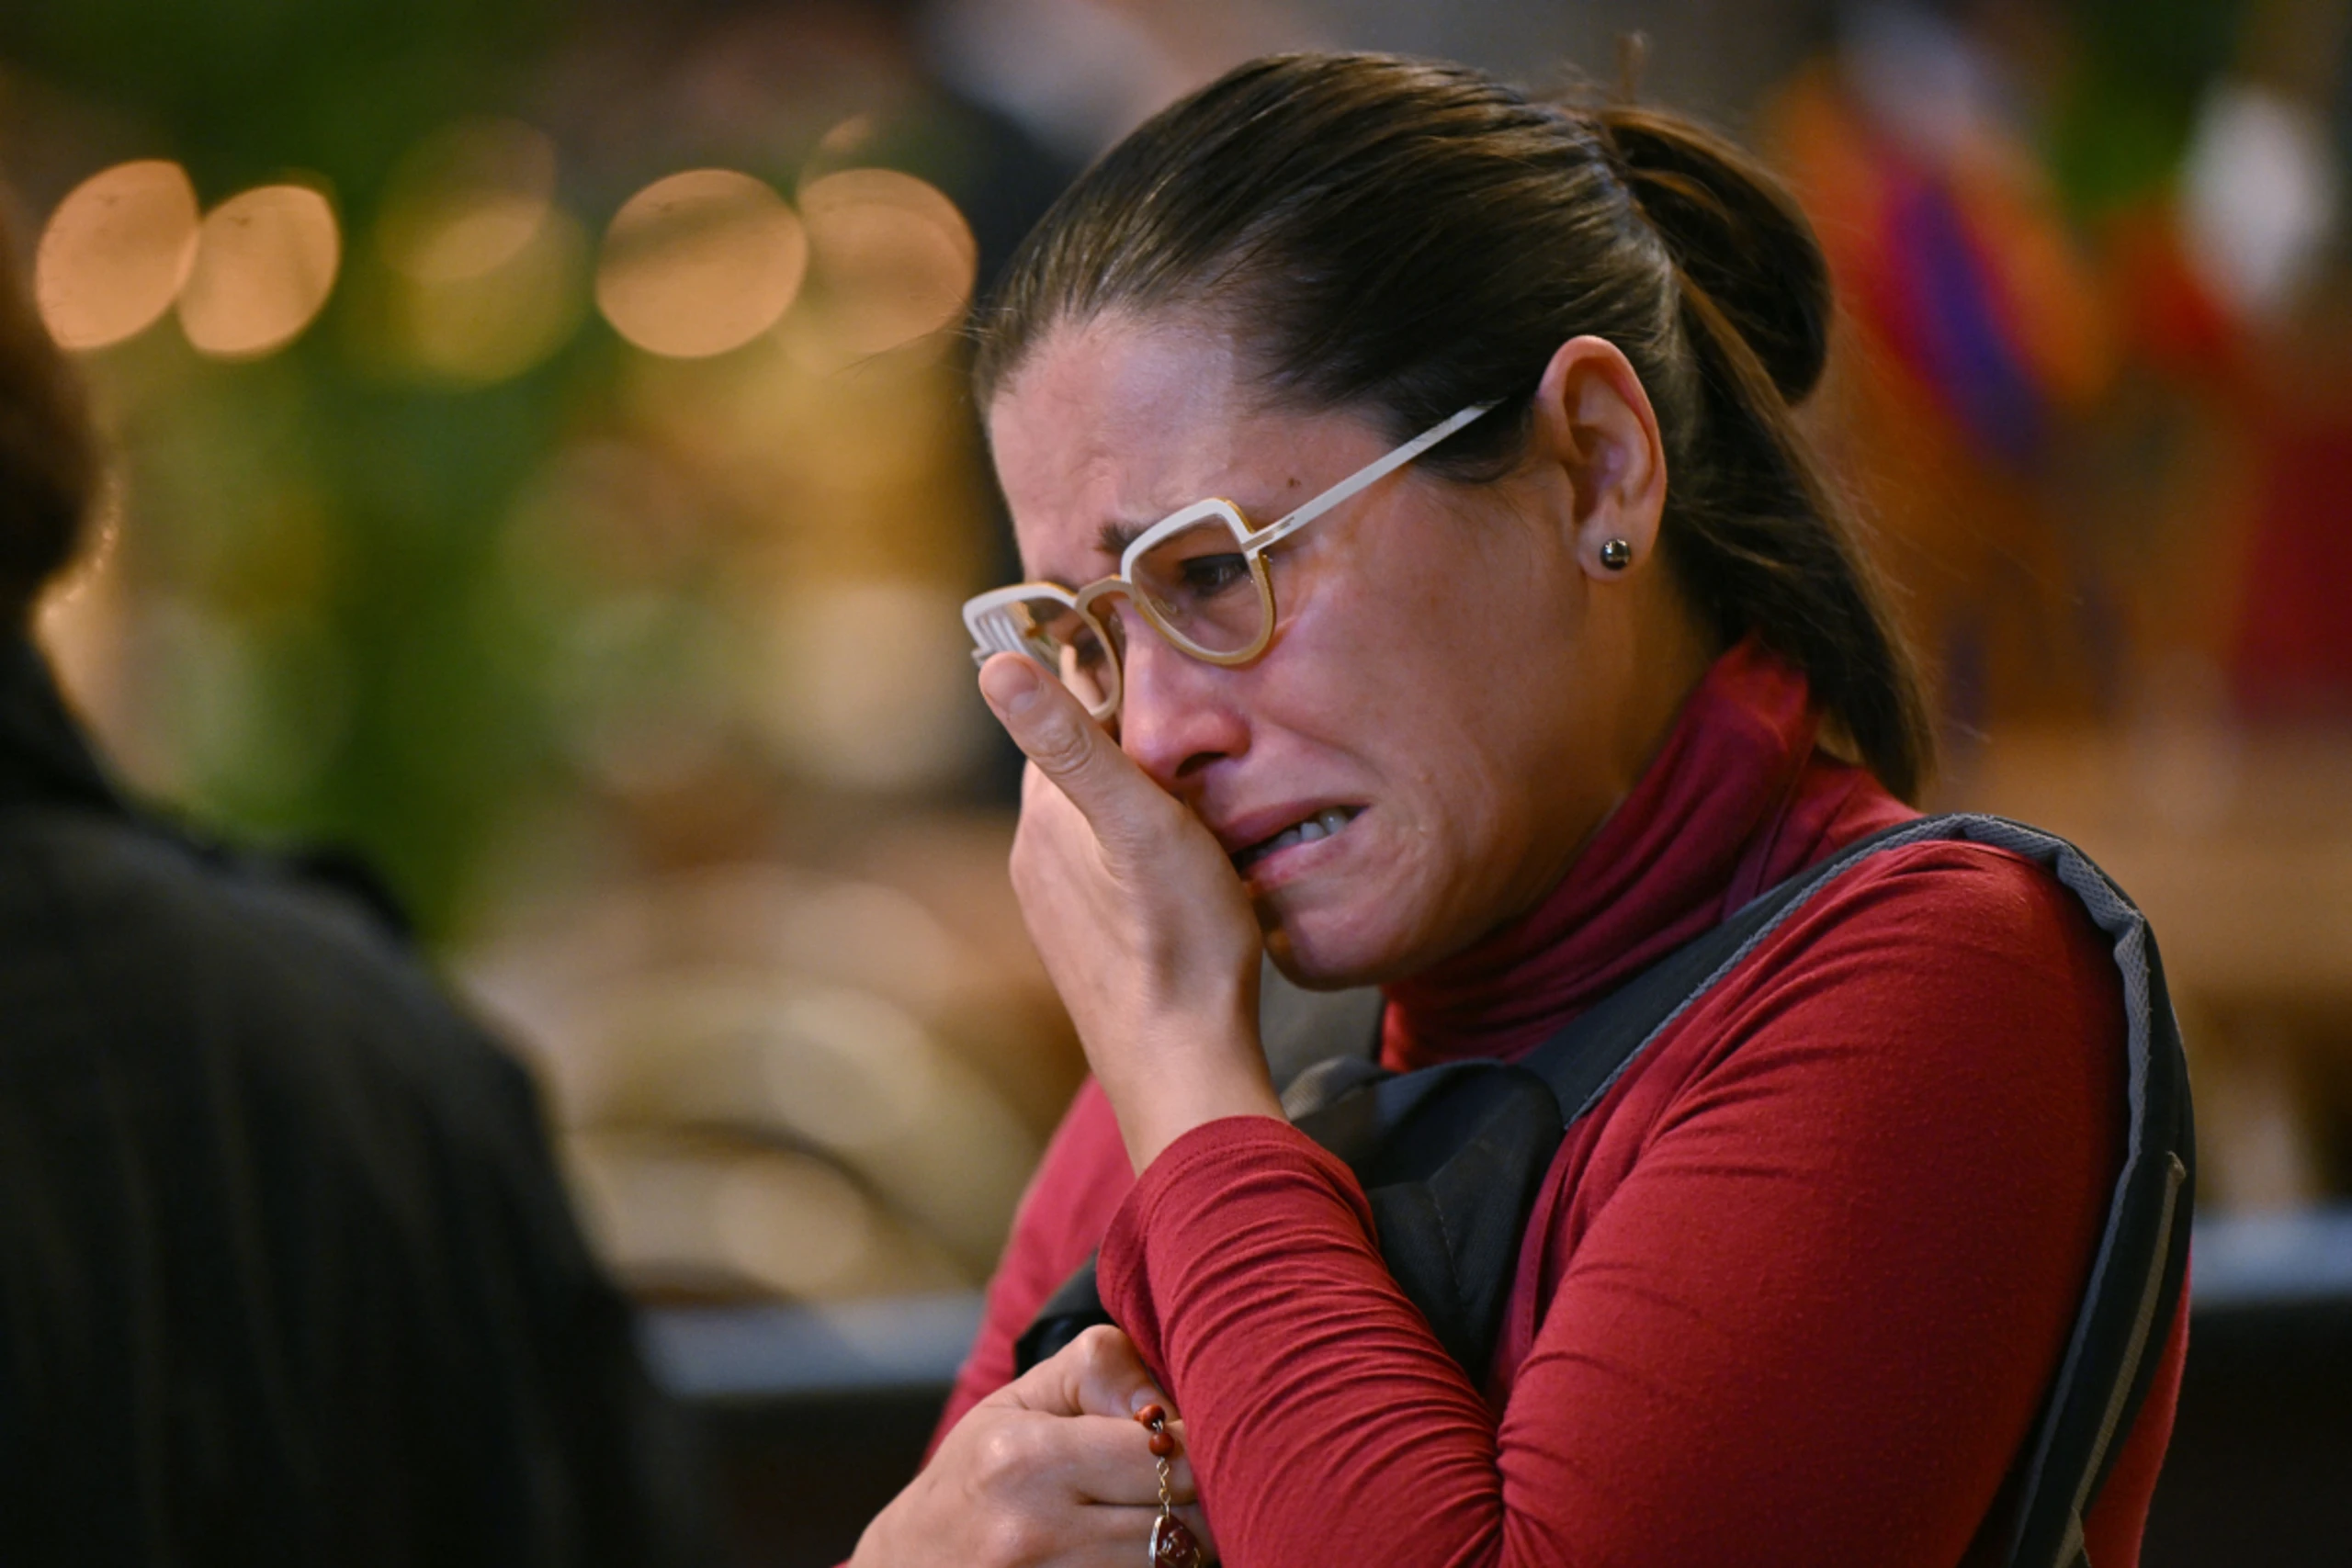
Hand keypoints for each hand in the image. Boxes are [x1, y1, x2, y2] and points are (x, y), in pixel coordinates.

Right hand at [850, 1326, 1214, 1566]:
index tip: (1189, 1437)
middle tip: (1194, 1480)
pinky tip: (1139, 1549)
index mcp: (1026, 1460)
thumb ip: (1102, 1370)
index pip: (1170, 1454)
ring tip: (1165, 1514)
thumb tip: (1168, 1404)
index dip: (1201, 1443)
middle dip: (1208, 1498)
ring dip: (1191, 1543)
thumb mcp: (1022, 1400)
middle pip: (1189, 1523)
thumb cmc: (977, 1473)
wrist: (911, 1566)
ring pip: (1176, 1566)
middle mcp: (1035, 1533)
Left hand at [977, 653, 1283, 1169]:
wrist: (1183, 1065)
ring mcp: (1057, 904)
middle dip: (1128, 733)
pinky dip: (1138, 841)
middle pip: (1081, 763)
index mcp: (1045, 815)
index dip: (1113, 675)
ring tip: (1198, 774)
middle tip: (1195, 705)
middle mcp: (1036, 855)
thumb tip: (995, 665)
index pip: (1067, 712)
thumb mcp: (1140, 822)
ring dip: (1135, 791)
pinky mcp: (1086, 941)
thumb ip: (1072, 741)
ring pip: (1094, 816)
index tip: (1158, 642)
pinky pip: (1108, 864)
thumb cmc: (1178, 941)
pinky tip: (1182, 854)